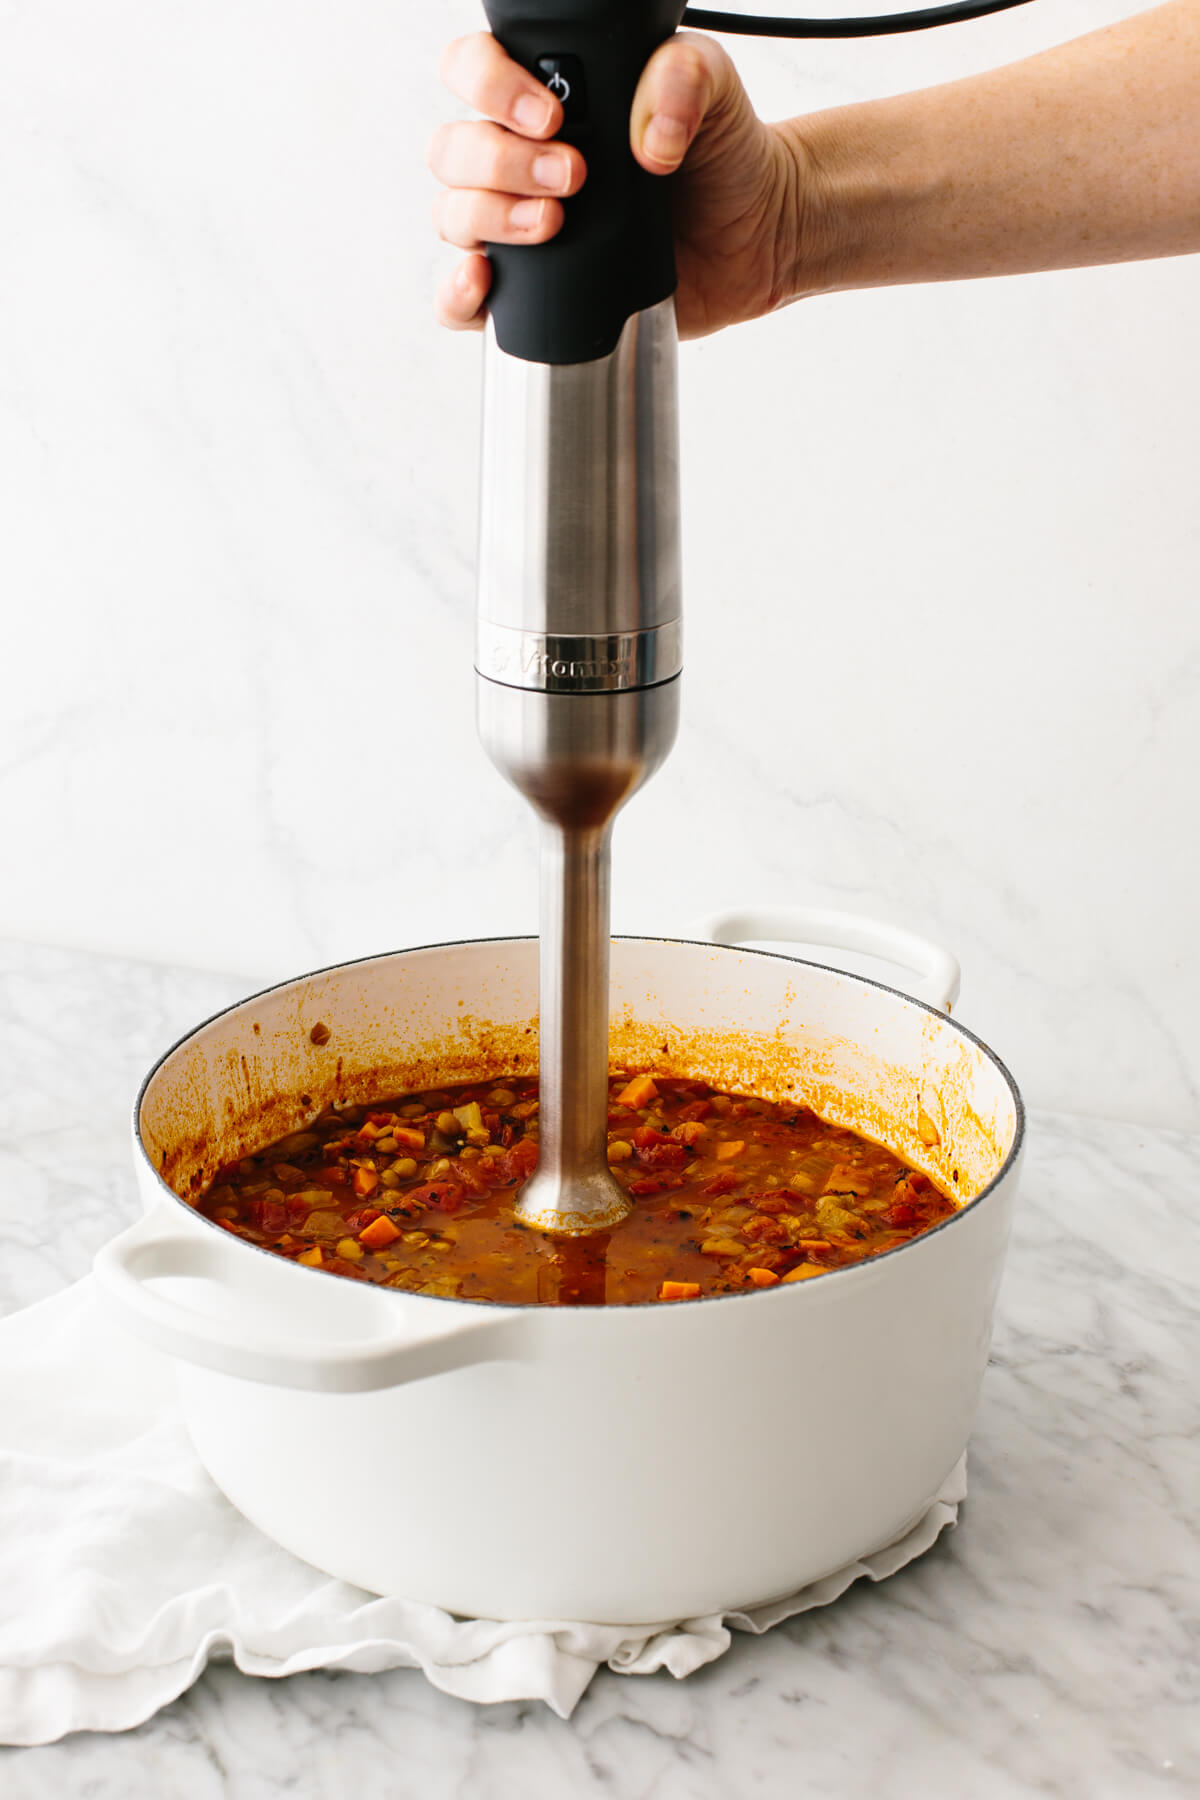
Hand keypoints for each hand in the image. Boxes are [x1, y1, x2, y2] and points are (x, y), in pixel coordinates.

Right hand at [428, 31, 819, 339]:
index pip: (472, 71)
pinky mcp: (530, 292)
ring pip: (453, 216)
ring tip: (556, 222)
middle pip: (453, 150)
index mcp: (544, 97)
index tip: (552, 115)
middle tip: (574, 175)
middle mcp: (517, 159)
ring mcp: (518, 226)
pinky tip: (484, 282)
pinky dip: (457, 293)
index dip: (490, 86)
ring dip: (492, 218)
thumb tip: (649, 131)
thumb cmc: (721, 156)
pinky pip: (459, 300)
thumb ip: (683, 76)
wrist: (754, 236)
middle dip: (501, 161)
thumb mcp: (713, 89)